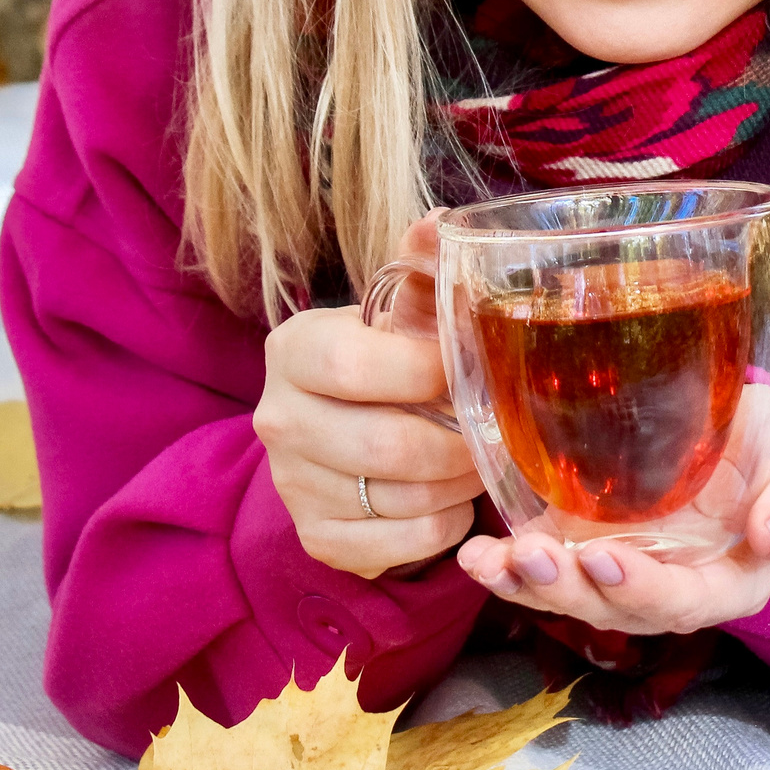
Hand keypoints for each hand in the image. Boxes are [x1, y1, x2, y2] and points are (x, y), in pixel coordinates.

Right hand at [255, 214, 481, 578]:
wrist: (347, 427)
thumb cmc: (386, 358)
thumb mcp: (401, 308)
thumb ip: (424, 265)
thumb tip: (444, 224)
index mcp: (294, 349)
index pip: (354, 365)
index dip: (425, 373)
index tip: (466, 372)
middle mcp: (278, 419)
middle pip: (384, 447)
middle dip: (458, 444)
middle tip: (492, 433)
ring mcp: (291, 485)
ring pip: (400, 500)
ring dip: (457, 484)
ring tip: (475, 460)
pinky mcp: (318, 538)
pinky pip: (400, 546)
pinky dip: (440, 525)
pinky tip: (447, 498)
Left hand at [452, 402, 769, 634]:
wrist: (741, 431)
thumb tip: (769, 531)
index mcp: (726, 583)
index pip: (682, 602)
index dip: (642, 589)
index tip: (605, 558)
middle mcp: (666, 589)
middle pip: (614, 608)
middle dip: (569, 590)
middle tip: (533, 557)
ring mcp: (619, 570)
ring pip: (571, 595)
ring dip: (527, 586)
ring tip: (491, 561)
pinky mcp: (581, 545)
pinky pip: (541, 569)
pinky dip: (504, 567)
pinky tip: (476, 555)